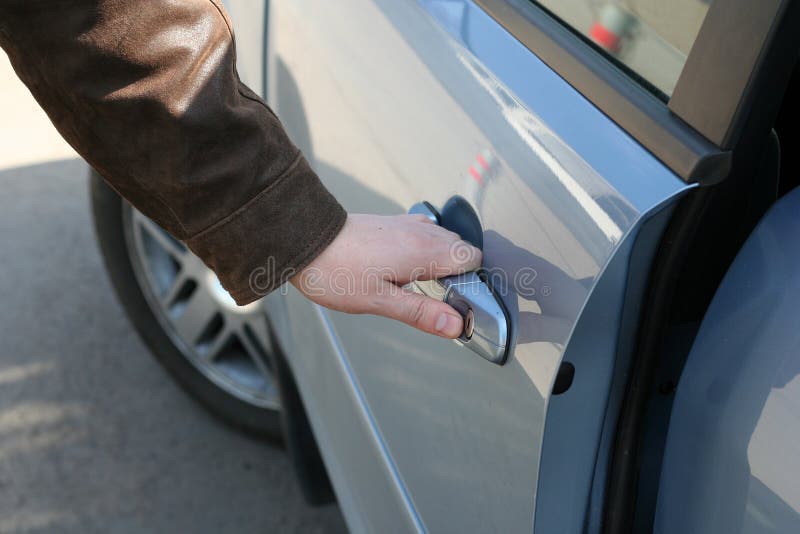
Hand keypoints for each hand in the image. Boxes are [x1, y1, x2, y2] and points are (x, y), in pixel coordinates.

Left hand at [291, 214, 481, 337]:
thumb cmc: (336, 272)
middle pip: (461, 249)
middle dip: (457, 273)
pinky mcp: (393, 222)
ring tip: (417, 284)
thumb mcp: (379, 301)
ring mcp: (407, 224)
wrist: (304, 238)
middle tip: (434, 298)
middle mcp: (421, 232)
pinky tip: (405, 266)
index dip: (470, 282)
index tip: (456, 301)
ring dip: (441, 260)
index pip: (472, 259)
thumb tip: (456, 325)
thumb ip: (421, 312)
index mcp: (423, 252)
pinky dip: (425, 249)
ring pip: (444, 239)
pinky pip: (425, 233)